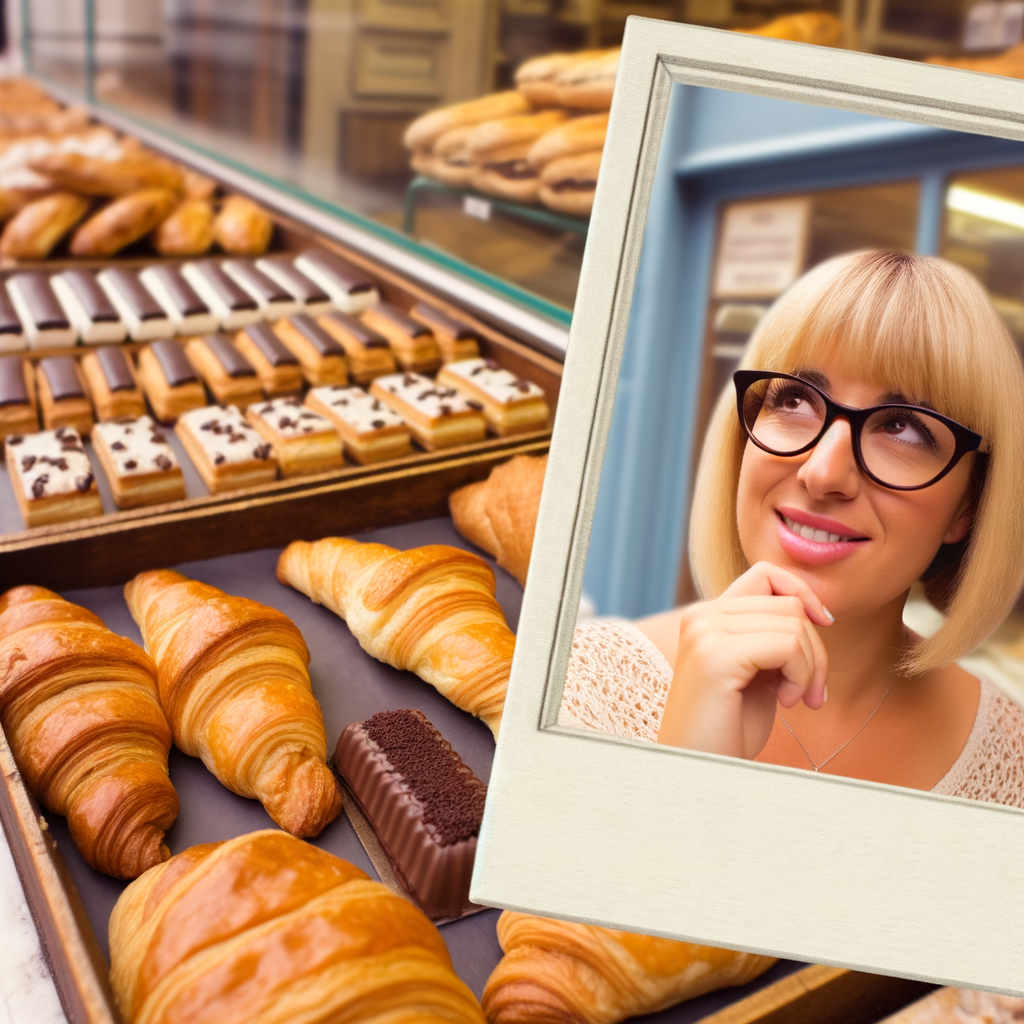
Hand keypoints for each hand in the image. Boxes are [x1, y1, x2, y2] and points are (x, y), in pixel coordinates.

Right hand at [657, 562, 831, 759]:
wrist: (699, 773)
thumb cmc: (729, 729)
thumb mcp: (757, 672)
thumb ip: (771, 636)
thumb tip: (813, 609)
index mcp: (706, 616)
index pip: (766, 574)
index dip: (802, 594)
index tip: (823, 627)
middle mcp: (701, 616)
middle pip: (788, 602)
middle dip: (815, 648)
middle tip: (811, 692)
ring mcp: (705, 632)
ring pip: (793, 622)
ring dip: (811, 666)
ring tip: (797, 699)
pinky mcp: (715, 655)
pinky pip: (788, 645)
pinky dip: (802, 675)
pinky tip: (788, 702)